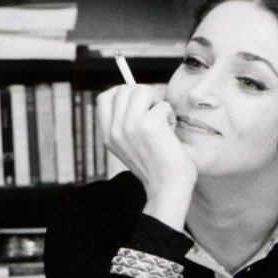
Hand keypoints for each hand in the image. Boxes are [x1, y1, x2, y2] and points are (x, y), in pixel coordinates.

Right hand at [96, 84, 196, 228]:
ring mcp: (129, 126)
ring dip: (158, 104)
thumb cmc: (159, 165)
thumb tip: (137, 91)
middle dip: (146, 96)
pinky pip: (163, 105)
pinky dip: (171, 116)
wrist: (169, 188)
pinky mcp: (148, 125)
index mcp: (108, 135)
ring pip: (142, 90)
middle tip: (156, 115)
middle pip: (125, 89)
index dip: (124, 94)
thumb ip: (127, 122)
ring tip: (164, 124)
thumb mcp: (133, 144)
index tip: (141, 104)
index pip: (105, 97)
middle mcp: (115, 130)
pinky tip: (171, 134)